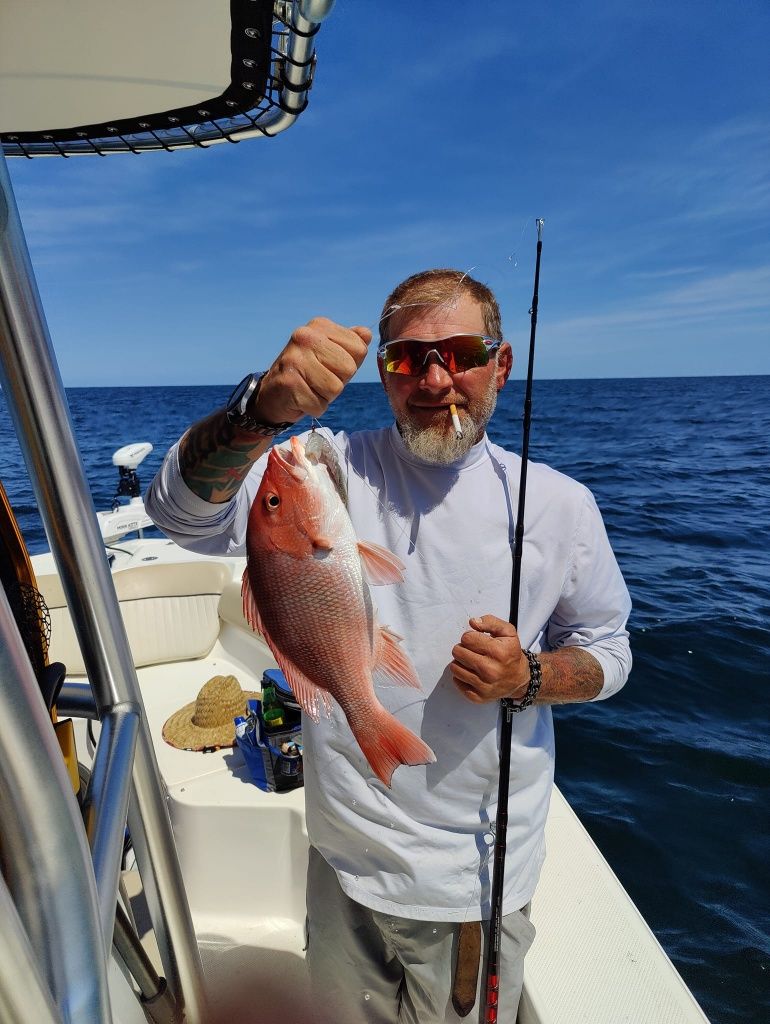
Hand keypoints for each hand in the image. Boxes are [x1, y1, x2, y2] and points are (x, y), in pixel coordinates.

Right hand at [253, 318, 371, 424]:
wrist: (272, 394)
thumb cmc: (307, 373)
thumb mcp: (330, 353)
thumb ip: (350, 344)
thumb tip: (367, 334)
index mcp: (319, 326)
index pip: (359, 349)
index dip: (348, 365)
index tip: (328, 366)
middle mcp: (305, 337)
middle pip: (349, 368)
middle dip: (338, 381)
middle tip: (318, 380)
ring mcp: (295, 359)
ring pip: (336, 388)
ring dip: (326, 396)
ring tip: (309, 388)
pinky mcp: (289, 383)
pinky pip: (320, 405)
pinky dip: (313, 408)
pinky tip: (300, 399)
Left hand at [450, 615, 529, 703]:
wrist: (519, 679)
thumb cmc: (510, 653)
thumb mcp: (507, 632)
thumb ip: (490, 622)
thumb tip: (473, 622)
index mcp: (498, 652)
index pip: (467, 638)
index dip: (470, 637)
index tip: (477, 641)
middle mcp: (491, 670)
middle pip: (458, 652)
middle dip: (463, 648)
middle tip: (473, 651)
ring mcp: (484, 686)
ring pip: (455, 667)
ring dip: (461, 662)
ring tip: (471, 662)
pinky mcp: (478, 697)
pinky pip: (457, 682)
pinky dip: (461, 676)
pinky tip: (472, 673)